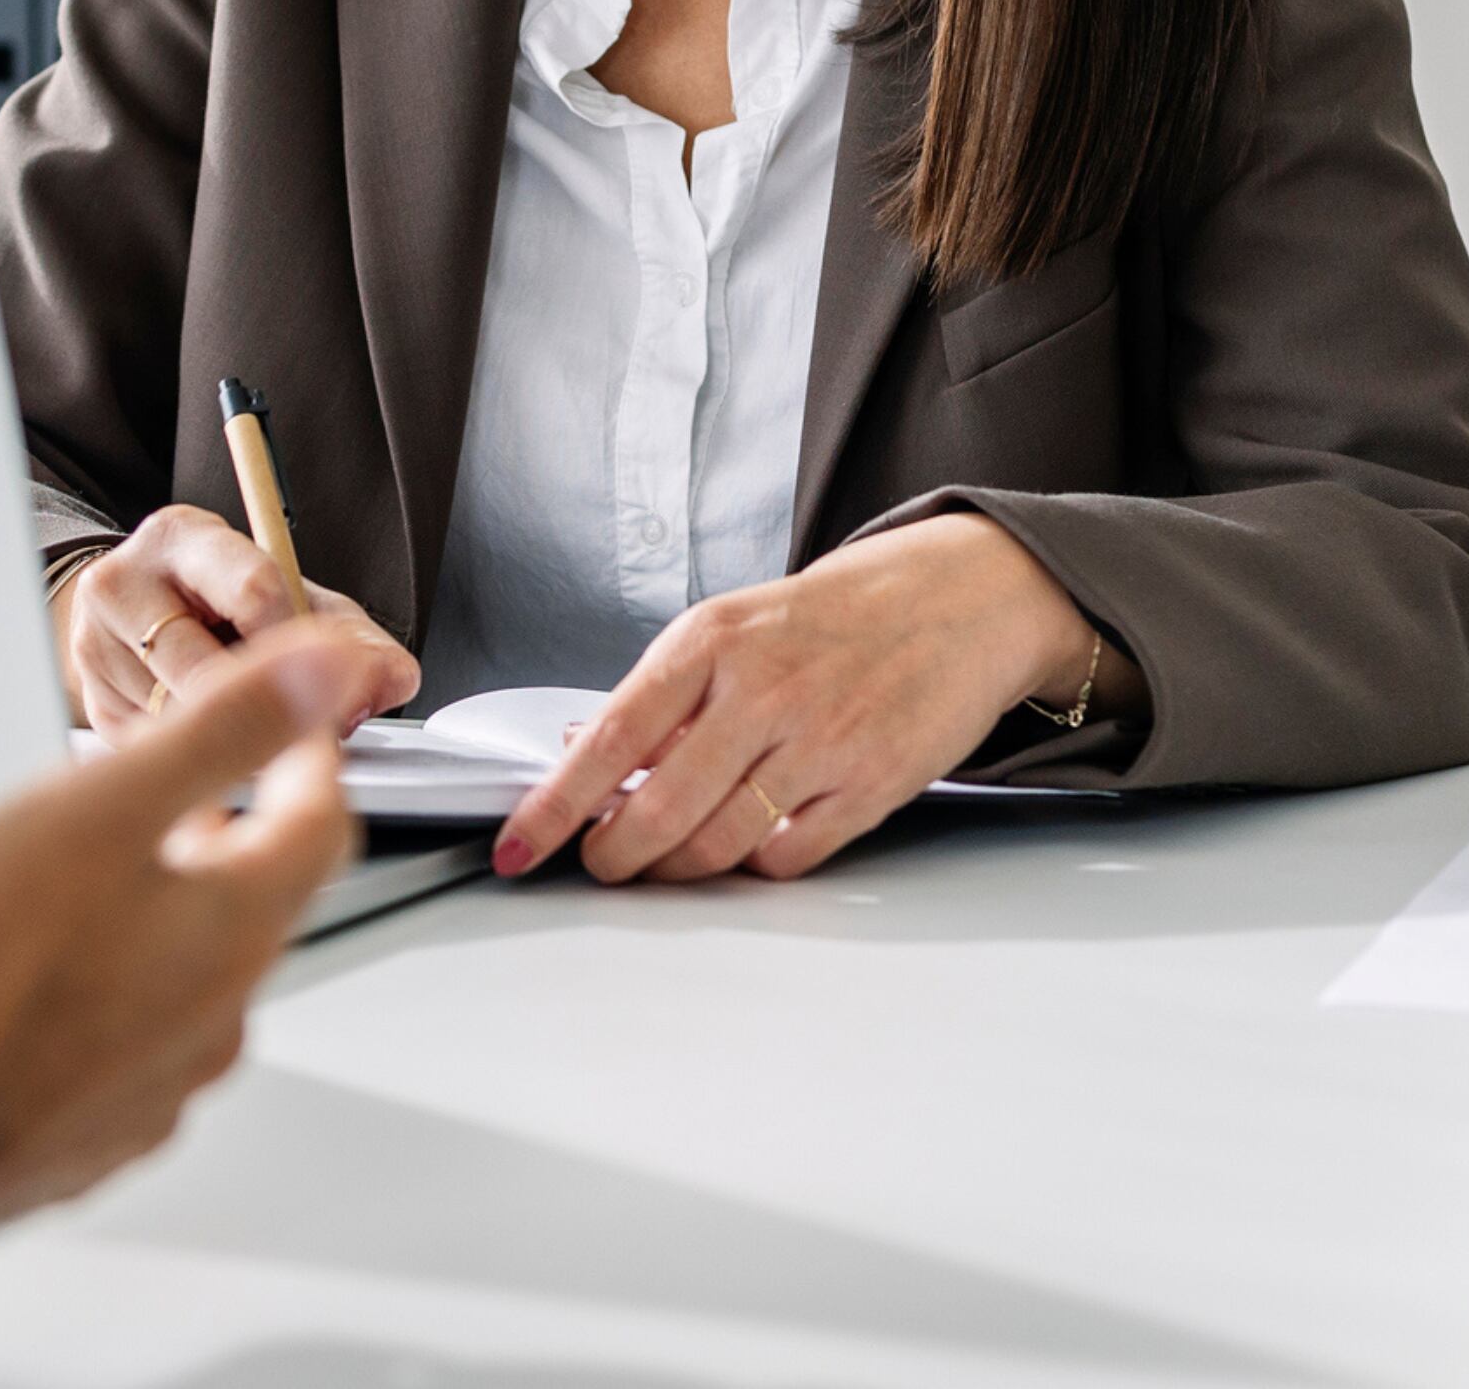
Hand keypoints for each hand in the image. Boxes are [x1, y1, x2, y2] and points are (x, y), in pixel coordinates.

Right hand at [0, 619, 363, 1277]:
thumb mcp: (101, 809)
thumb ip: (221, 733)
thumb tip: (319, 672)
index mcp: (233, 927)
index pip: (321, 821)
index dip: (304, 752)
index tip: (279, 716)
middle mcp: (218, 1015)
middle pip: (257, 895)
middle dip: (223, 825)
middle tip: (171, 778)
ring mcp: (160, 1083)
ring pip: (191, 967)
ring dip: (161, 905)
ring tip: (88, 861)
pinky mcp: (98, 1127)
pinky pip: (132, 1035)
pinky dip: (110, 982)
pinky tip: (39, 963)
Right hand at [57, 504, 418, 740]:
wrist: (138, 615)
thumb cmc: (226, 602)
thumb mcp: (294, 602)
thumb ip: (354, 639)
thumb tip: (394, 678)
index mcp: (183, 538)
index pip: (255, 589)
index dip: (298, 646)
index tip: (323, 680)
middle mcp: (123, 581)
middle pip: (209, 668)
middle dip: (263, 709)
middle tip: (298, 726)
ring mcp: (94, 644)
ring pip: (180, 719)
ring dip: (229, 743)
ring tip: (251, 728)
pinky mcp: (88, 703)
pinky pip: (155, 750)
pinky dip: (195, 762)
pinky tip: (210, 744)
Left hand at [491, 512, 1142, 883]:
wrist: (952, 600)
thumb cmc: (828, 617)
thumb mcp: (729, 627)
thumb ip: (661, 695)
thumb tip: (578, 752)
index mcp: (709, 642)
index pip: (608, 739)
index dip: (554, 806)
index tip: (516, 846)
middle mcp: (761, 691)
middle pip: (659, 810)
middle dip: (613, 854)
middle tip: (599, 864)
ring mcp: (820, 742)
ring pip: (718, 845)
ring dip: (675, 869)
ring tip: (661, 861)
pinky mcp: (871, 786)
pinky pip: (786, 856)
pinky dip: (751, 865)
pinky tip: (743, 846)